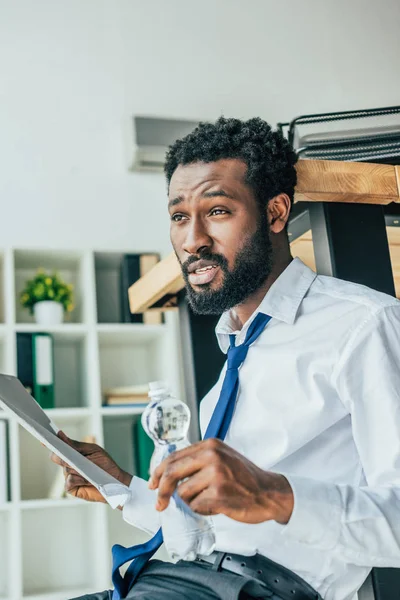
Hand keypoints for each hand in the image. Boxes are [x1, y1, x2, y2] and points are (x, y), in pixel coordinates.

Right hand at [50, 431, 131, 502]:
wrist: (115, 480)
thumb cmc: (104, 464)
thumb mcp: (92, 451)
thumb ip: (76, 445)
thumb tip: (60, 435)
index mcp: (73, 453)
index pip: (59, 446)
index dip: (51, 442)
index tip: (43, 436)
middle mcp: (68, 464)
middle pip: (57, 457)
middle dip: (63, 455)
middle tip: (70, 455)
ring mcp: (69, 476)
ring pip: (65, 469)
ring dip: (77, 469)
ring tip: (89, 470)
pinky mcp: (71, 488)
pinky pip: (68, 482)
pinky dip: (77, 479)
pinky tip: (86, 479)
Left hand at [148, 438, 293, 524]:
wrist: (269, 492)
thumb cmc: (245, 478)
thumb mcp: (222, 458)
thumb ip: (199, 461)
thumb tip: (169, 475)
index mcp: (210, 445)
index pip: (174, 457)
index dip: (159, 472)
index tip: (153, 483)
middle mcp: (212, 456)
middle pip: (172, 472)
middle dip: (161, 490)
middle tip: (159, 503)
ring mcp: (215, 474)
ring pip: (183, 494)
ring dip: (191, 502)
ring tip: (209, 500)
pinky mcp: (218, 494)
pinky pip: (196, 506)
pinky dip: (202, 510)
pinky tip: (217, 506)